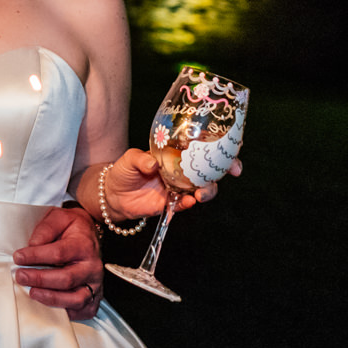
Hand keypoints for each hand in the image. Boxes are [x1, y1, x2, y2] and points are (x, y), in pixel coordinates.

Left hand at [14, 205, 102, 319]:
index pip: (59, 253)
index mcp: (84, 245)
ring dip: (51, 298)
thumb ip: (45, 230)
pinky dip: (66, 312)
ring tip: (31, 293)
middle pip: (66, 279)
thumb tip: (31, 246)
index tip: (18, 257)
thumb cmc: (71, 228)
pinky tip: (48, 305)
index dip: (36, 256)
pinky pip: (82, 311)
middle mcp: (92, 267)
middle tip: (19, 276)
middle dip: (40, 279)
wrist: (89, 235)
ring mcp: (95, 284)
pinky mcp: (95, 298)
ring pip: (75, 299)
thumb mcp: (58, 217)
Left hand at [106, 148, 243, 217]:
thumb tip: (152, 165)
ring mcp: (178, 187)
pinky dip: (190, 202)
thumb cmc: (123, 171)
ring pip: (203, 187)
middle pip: (209, 168)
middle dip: (225, 168)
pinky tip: (190, 201)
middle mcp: (181, 170)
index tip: (234, 144)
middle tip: (233, 170)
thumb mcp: (129, 159)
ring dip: (208, 189)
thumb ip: (140, 160)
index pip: (200, 147)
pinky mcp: (171, 203)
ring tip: (202, 192)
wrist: (113, 195)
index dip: (219, 145)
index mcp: (174, 154)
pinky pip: (186, 203)